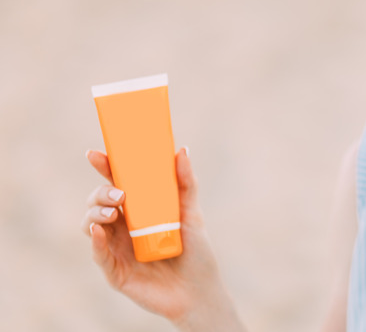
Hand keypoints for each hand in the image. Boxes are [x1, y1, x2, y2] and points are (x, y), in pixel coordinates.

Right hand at [81, 148, 244, 330]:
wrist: (199, 291)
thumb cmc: (196, 253)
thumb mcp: (192, 214)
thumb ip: (186, 183)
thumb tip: (181, 150)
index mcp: (138, 211)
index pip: (116, 184)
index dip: (104, 168)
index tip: (96, 153)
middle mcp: (123, 228)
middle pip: (98, 202)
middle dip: (101, 193)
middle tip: (119, 194)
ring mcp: (117, 249)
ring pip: (91, 224)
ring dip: (95, 213)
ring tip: (112, 212)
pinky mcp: (115, 272)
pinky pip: (98, 255)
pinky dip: (95, 241)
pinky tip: (98, 230)